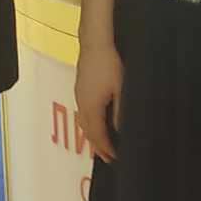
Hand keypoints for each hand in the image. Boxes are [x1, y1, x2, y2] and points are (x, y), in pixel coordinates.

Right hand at [75, 42, 122, 163]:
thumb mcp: (121, 89)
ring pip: (83, 123)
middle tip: (107, 158)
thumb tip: (120, 130)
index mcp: (92, 107)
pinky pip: (82, 113)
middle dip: (98, 146)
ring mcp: (79, 95)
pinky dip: (89, 124)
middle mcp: (82, 104)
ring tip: (101, 145)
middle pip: (88, 132)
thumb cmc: (110, 64)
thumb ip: (120, 111)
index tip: (114, 158)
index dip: (106, 148)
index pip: (98, 135)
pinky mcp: (80, 88)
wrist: (95, 42)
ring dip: (92, 135)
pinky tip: (96, 122)